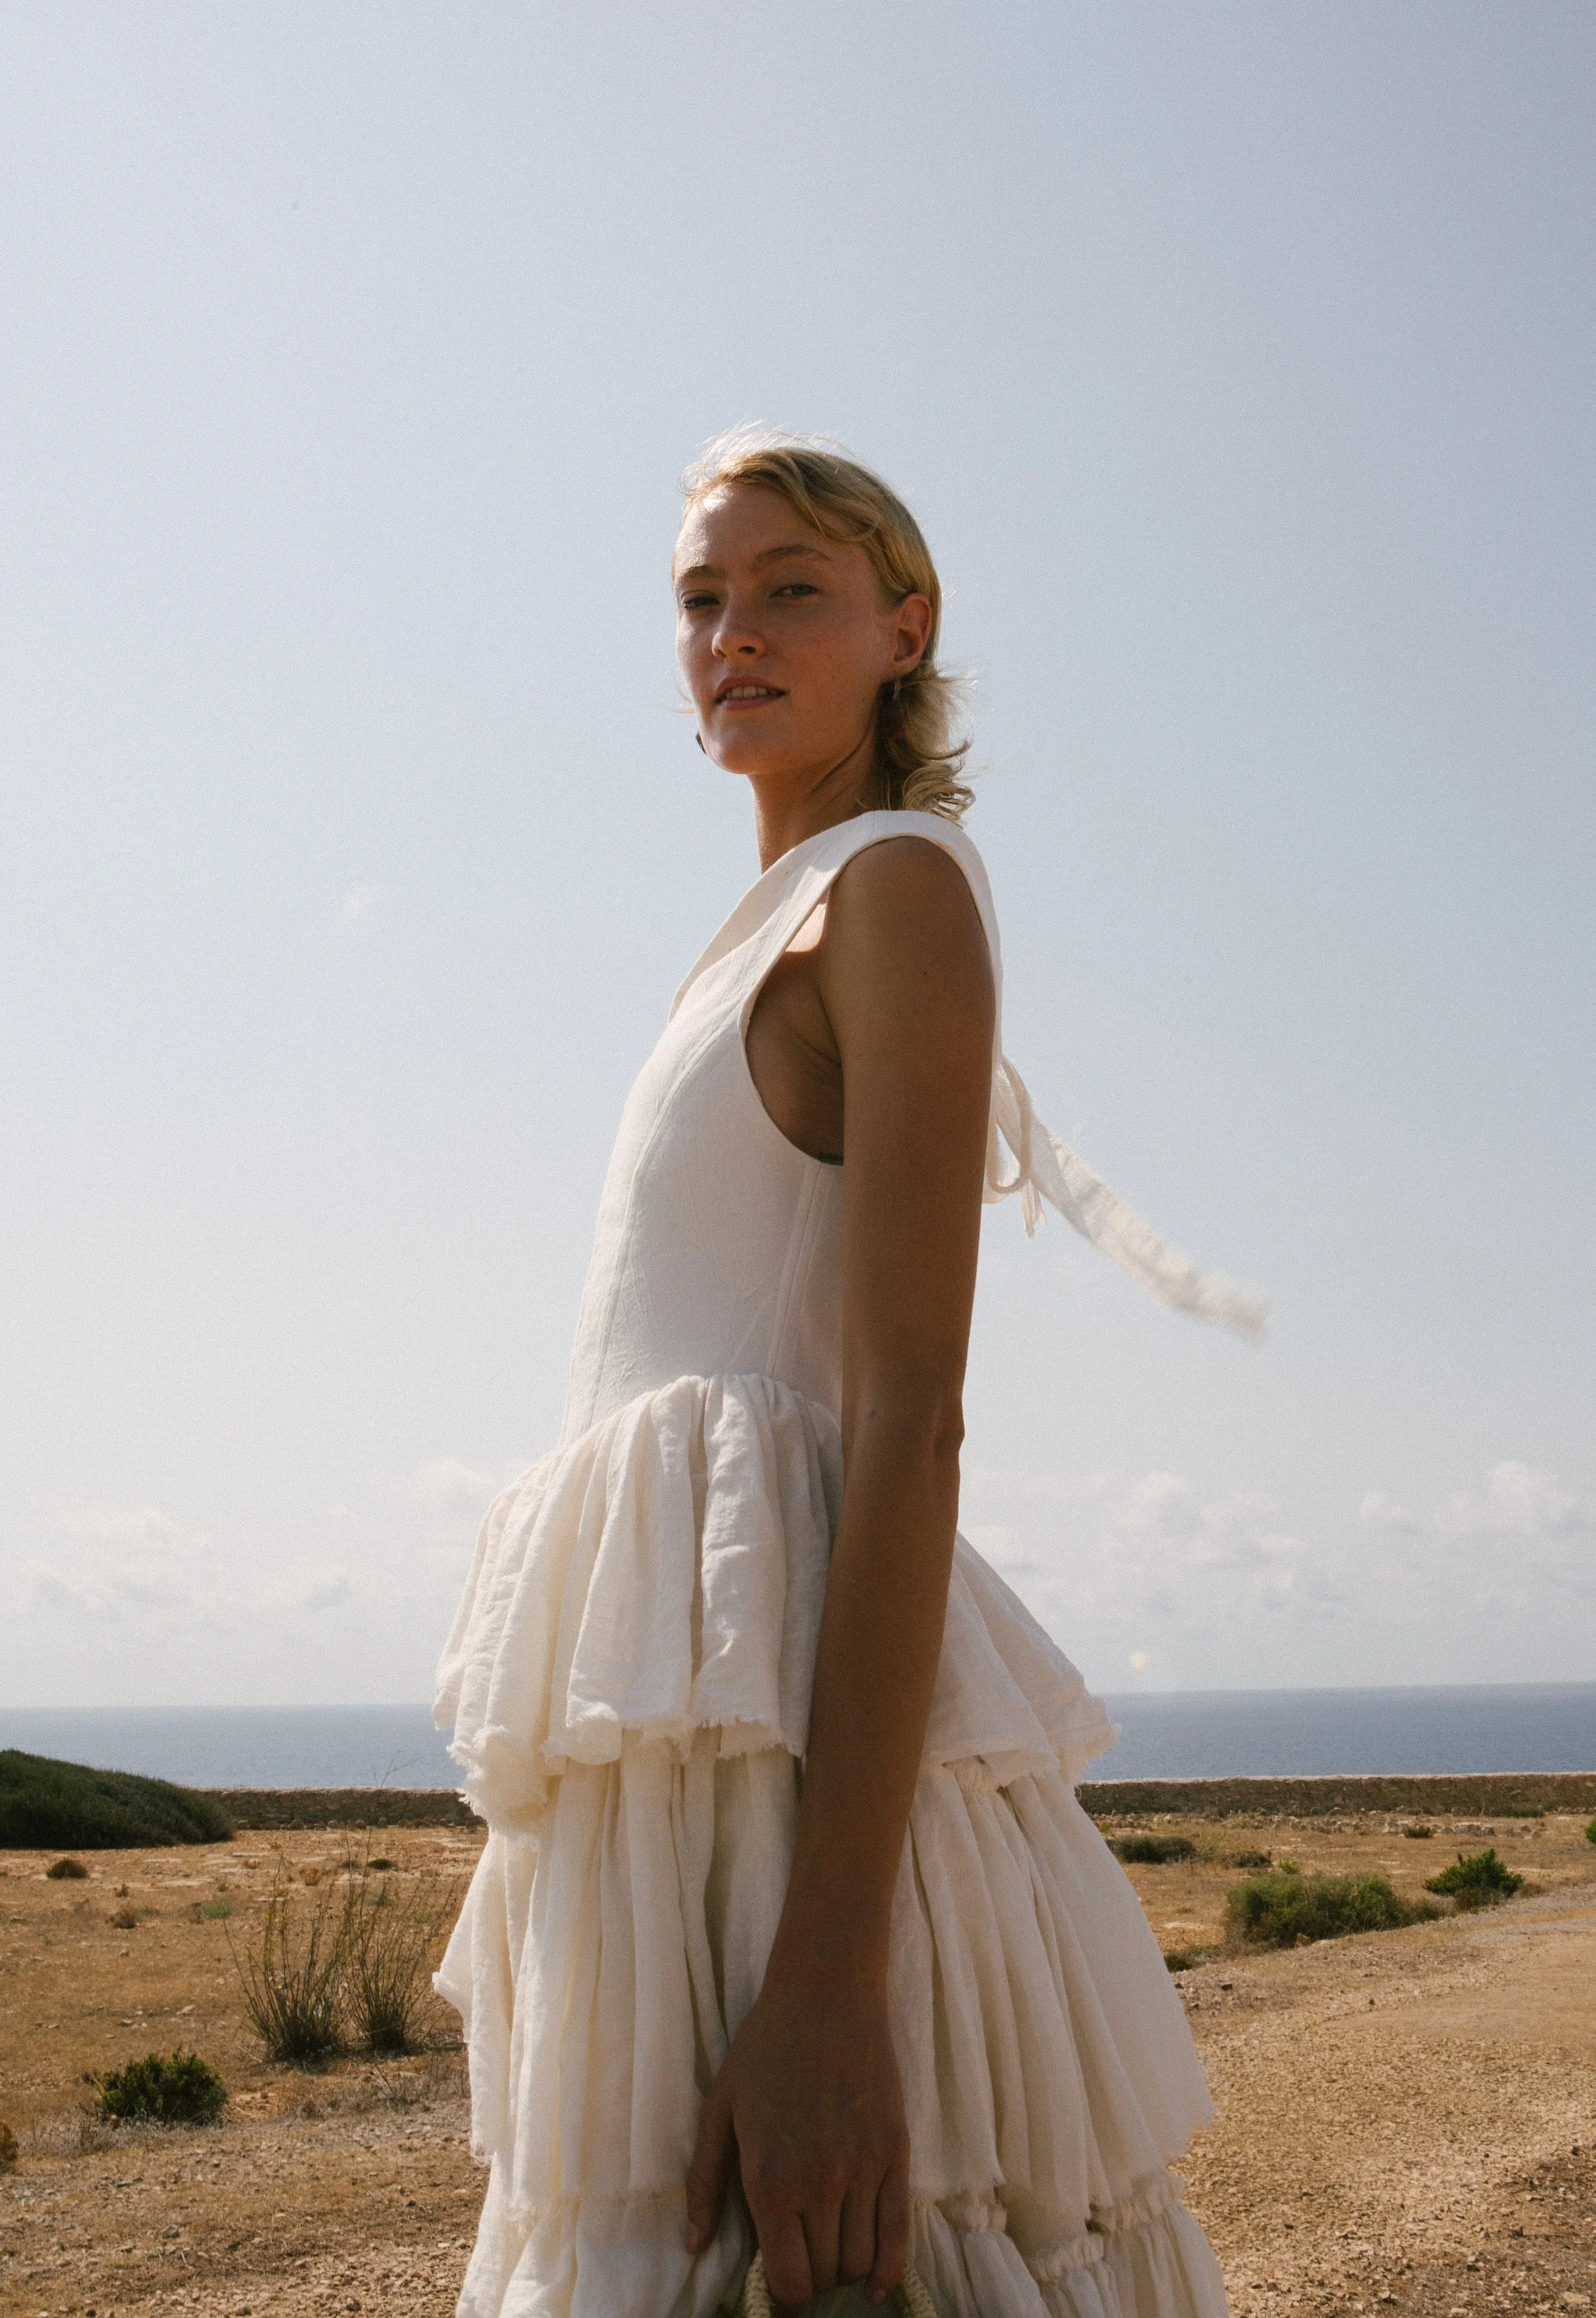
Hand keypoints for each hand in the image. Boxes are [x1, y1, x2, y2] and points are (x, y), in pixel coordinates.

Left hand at [684, 1970, 910, 2310]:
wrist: (825, 1994)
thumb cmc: (766, 2048)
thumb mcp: (720, 2109)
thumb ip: (705, 2184)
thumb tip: (693, 2246)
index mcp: (769, 2179)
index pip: (789, 2280)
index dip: (785, 2293)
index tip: (782, 2282)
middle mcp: (818, 2184)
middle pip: (826, 2274)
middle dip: (814, 2275)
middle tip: (805, 2254)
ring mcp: (862, 2169)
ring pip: (861, 2260)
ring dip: (846, 2267)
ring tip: (833, 2246)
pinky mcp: (896, 2152)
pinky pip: (899, 2234)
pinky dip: (890, 2270)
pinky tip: (878, 2281)